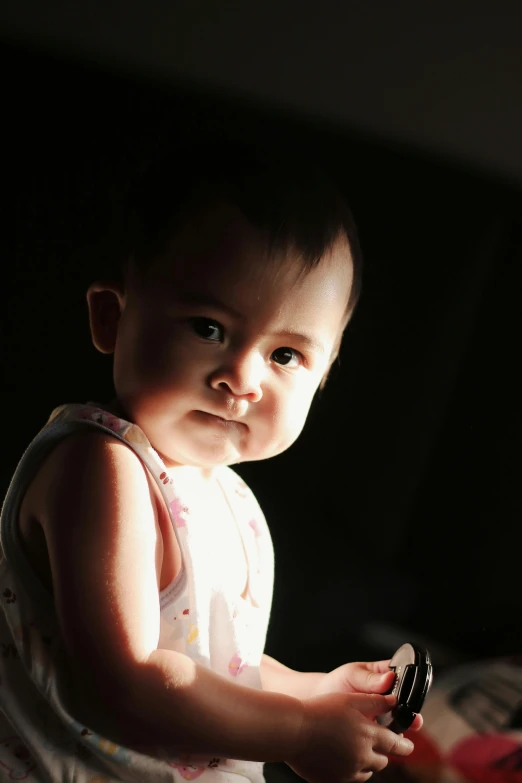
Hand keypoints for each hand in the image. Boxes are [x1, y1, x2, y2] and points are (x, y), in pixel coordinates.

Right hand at [287, 692, 414, 782]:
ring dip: (367, 761)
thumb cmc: (320, 710)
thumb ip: (376, 701)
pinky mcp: (334, 780)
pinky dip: (351, 769)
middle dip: (382, 752)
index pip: (396, 745)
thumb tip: (394, 701)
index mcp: (369, 736)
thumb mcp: (351, 699)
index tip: (407, 745)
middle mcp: (362, 758)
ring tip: (356, 748)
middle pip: (383, 760)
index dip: (404, 744)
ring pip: (367, 771)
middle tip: (376, 742)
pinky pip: (350, 778)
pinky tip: (342, 757)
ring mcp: (348, 772)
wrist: (293, 730)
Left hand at [312, 660, 422, 730]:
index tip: (407, 694)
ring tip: (400, 728)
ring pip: (401, 719)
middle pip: (407, 701)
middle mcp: (388, 694)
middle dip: (411, 710)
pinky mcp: (379, 729)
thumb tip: (389, 678)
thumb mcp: (353, 675)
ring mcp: (385, 712)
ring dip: (403, 725)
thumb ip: (370, 679)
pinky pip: (390, 734)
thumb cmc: (338, 683)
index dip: (410, 685)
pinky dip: (391, 737)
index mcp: (384, 674)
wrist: (322, 701)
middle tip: (413, 719)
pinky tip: (387, 738)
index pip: (404, 677)